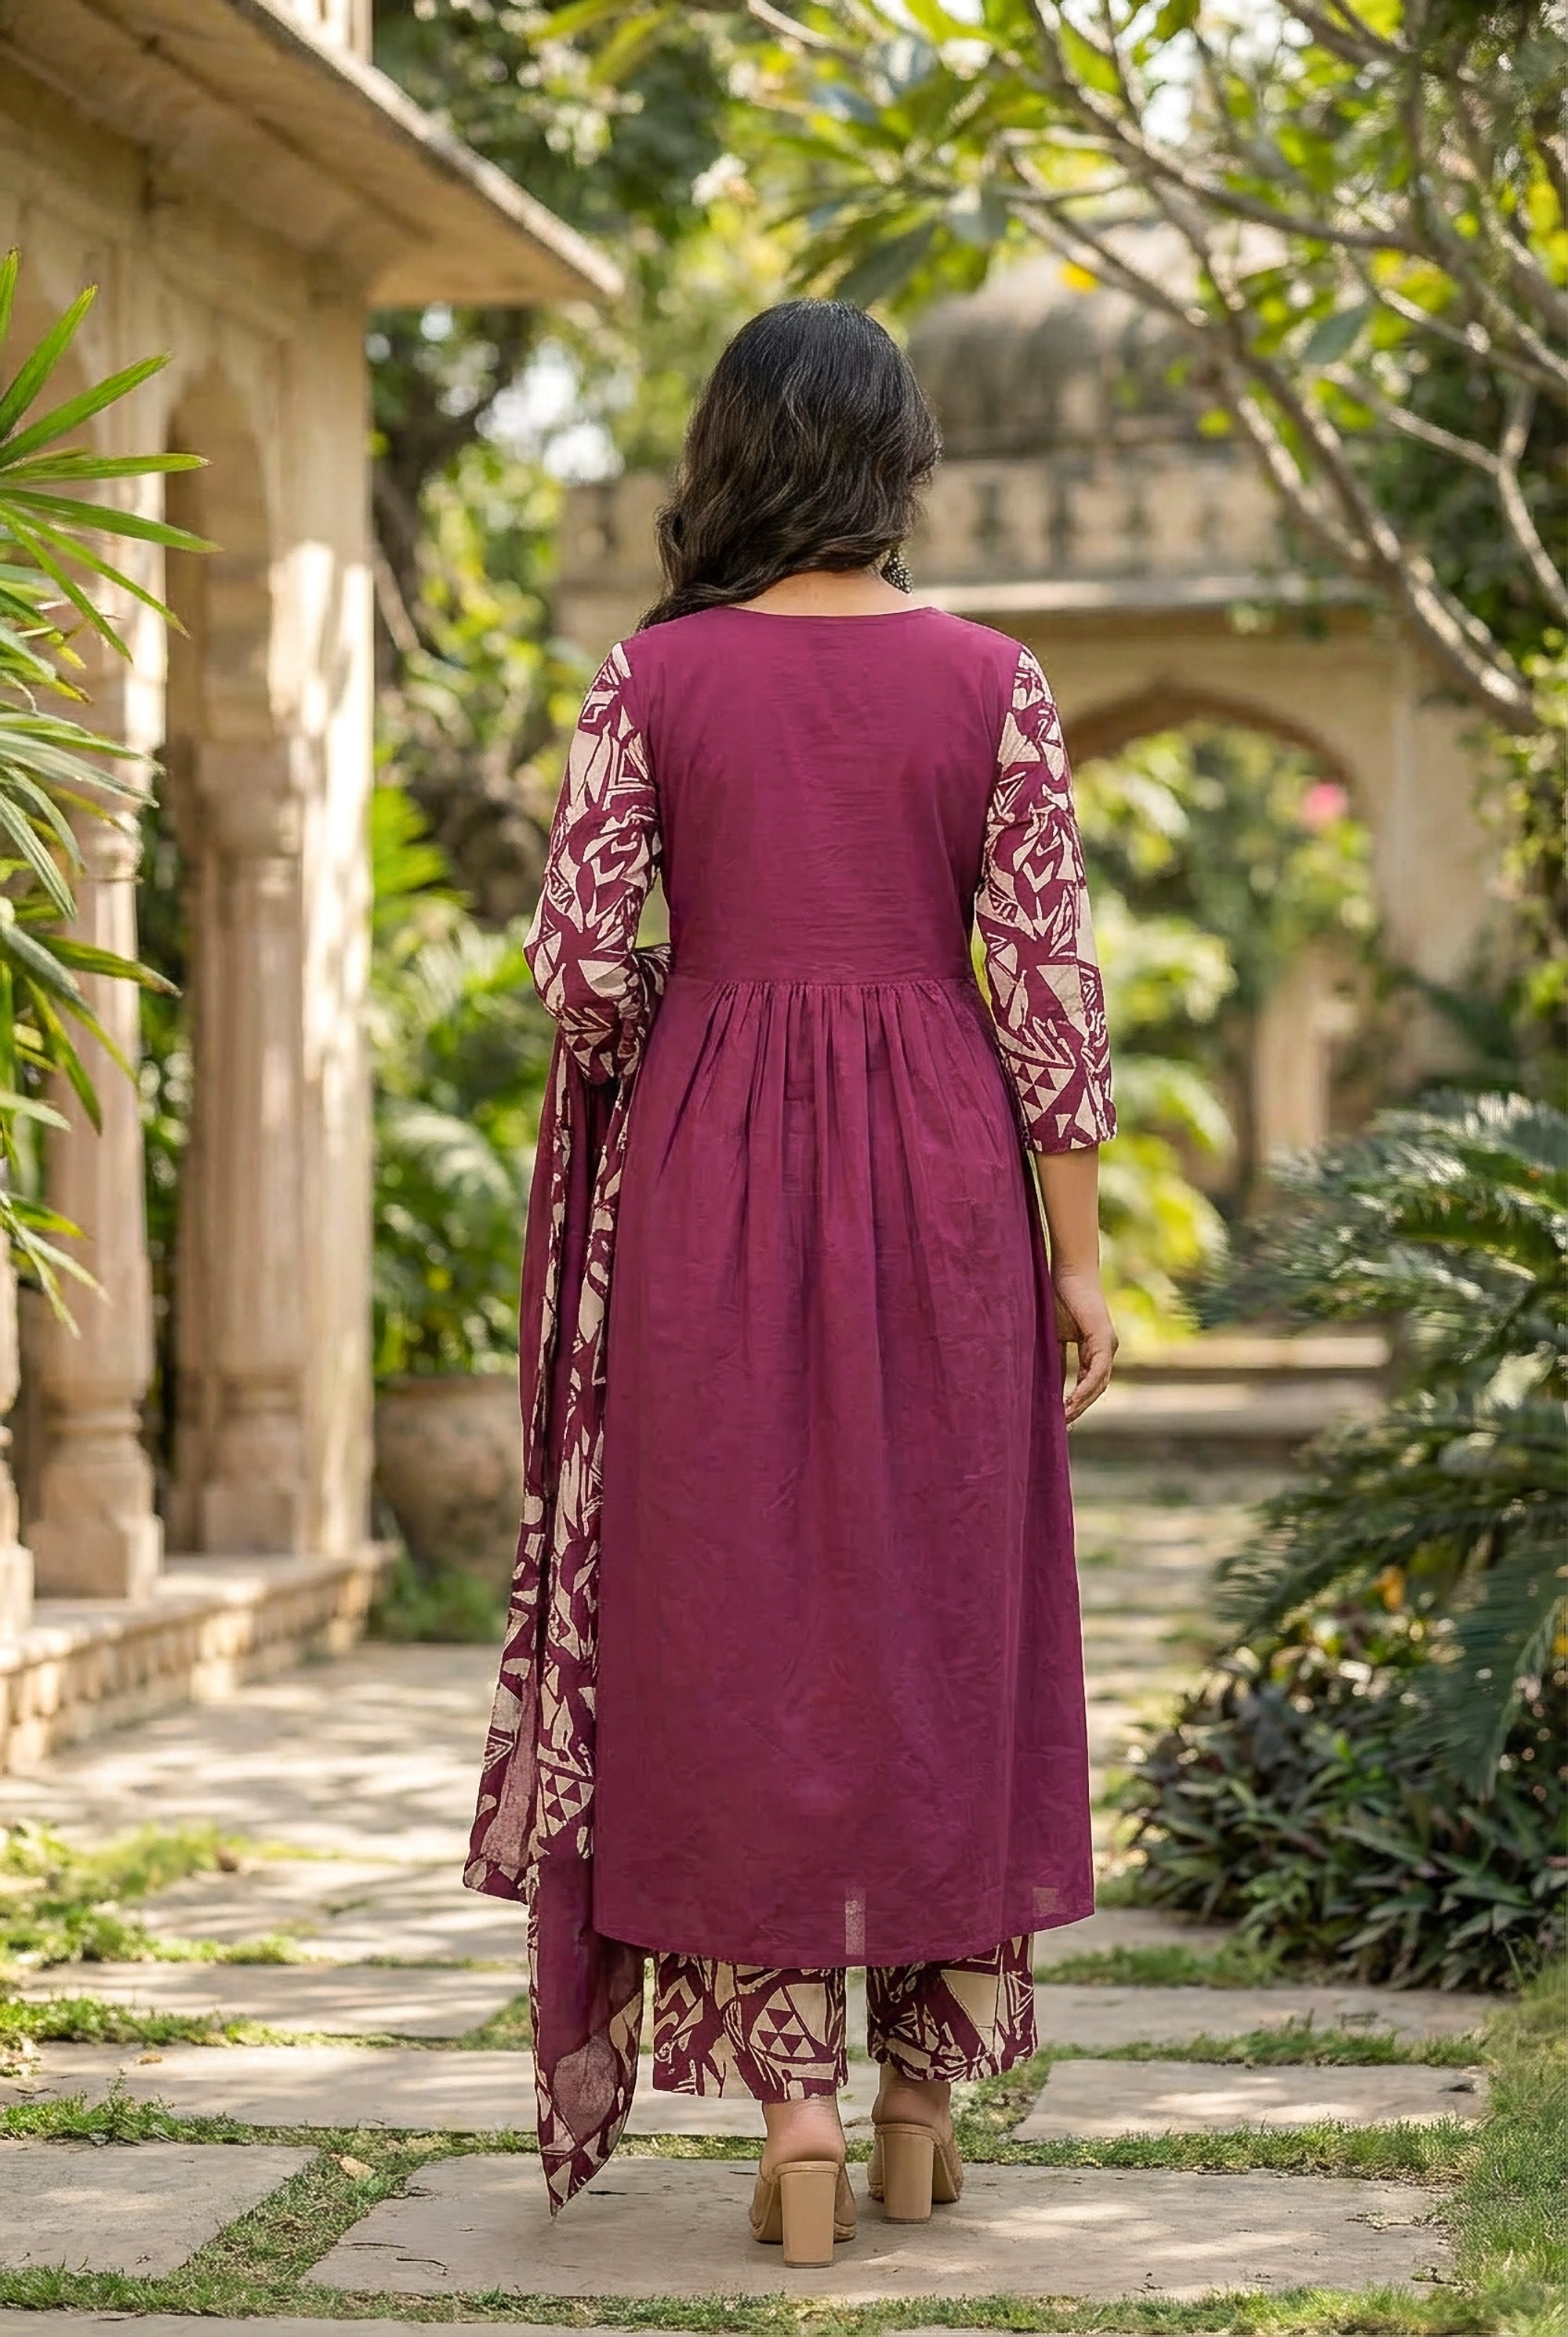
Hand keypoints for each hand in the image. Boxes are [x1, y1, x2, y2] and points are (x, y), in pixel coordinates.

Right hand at [1052, 1265, 1117, 1424]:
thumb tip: (1044, 1385)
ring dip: (1082, 1403)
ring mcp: (1108, 1345)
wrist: (1068, 1271)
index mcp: (1094, 1349)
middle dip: (1079, 1408)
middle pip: (1096, 1388)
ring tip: (1063, 1418)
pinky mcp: (1104, 1339)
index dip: (1076, 1402)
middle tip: (1062, 1428)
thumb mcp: (1053, 1336)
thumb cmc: (1058, 1297)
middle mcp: (1105, 1349)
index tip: (1061, 1420)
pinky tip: (1071, 1401)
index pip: (1088, 1383)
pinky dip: (1084, 1387)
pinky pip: (1097, 1371)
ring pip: (1099, 1383)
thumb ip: (1054, 1360)